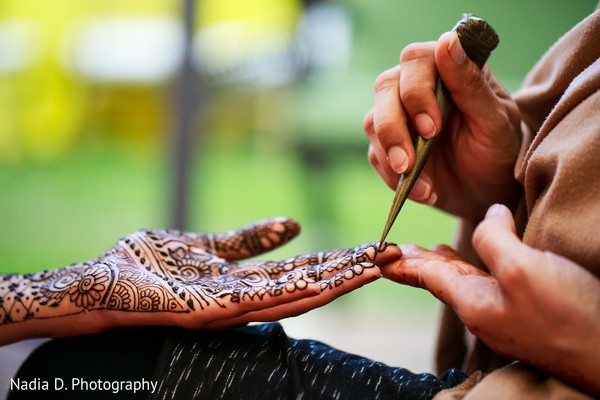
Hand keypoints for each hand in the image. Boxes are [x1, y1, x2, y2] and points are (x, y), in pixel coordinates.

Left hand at [0, 218, 401, 343]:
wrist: (98, 286)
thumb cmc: (146, 265)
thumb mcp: (207, 243)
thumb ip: (249, 239)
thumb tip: (293, 223)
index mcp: (247, 281)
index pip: (303, 270)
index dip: (338, 259)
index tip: (371, 246)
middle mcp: (248, 298)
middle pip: (309, 284)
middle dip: (350, 272)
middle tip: (392, 256)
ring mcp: (234, 308)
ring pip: (297, 296)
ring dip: (338, 283)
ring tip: (376, 266)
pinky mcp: (215, 311)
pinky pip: (265, 301)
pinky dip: (302, 292)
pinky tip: (332, 280)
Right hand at [363, 32, 521, 218]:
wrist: (488, 193)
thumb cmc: (497, 150)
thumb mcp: (494, 121)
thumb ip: (470, 83)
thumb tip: (448, 41)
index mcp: (445, 70)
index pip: (415, 60)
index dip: (416, 90)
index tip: (432, 128)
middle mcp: (416, 88)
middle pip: (385, 88)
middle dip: (394, 127)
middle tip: (412, 160)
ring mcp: (398, 117)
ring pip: (373, 122)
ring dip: (390, 154)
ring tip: (420, 184)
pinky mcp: (388, 147)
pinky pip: (375, 155)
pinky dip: (393, 177)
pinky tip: (425, 192)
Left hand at [381, 204, 599, 393]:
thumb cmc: (566, 314)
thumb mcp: (522, 269)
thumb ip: (493, 240)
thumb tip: (488, 216)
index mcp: (473, 303)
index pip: (427, 277)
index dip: (403, 262)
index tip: (378, 256)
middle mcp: (483, 312)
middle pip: (441, 281)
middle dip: (418, 263)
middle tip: (396, 251)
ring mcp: (505, 315)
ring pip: (465, 284)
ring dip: (444, 266)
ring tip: (428, 252)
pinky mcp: (527, 312)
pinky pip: (489, 286)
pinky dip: (474, 270)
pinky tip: (479, 264)